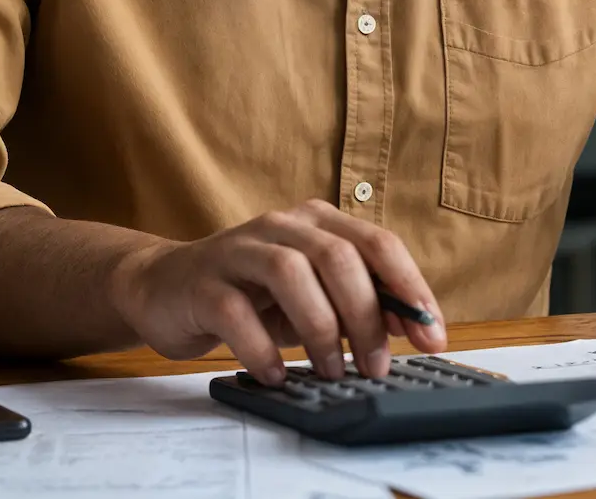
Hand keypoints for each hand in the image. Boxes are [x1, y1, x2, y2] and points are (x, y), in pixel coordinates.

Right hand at [105, 200, 449, 384]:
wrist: (164, 288)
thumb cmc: (251, 295)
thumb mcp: (312, 295)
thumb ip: (357, 302)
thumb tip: (411, 326)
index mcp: (317, 222)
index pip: (378, 243)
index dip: (410, 288)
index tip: (431, 334)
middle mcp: (281, 225)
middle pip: (338, 257)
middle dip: (366, 316)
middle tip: (376, 366)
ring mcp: (238, 249)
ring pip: (290, 273)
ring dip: (320, 329)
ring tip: (330, 372)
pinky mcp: (203, 282)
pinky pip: (236, 312)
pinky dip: (262, 348)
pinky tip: (276, 374)